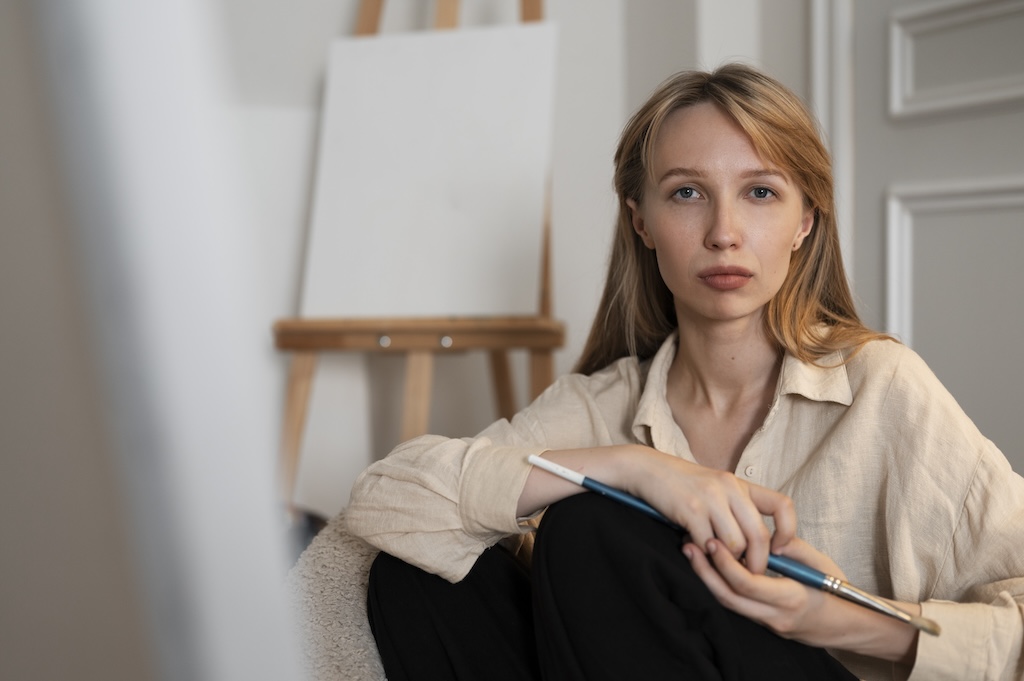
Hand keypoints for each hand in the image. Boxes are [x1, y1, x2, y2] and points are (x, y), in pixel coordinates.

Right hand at [629, 449, 795, 574]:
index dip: (787, 532)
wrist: (647, 469)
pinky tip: (694, 549)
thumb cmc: (681, 485)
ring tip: (715, 559)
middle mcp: (729, 488)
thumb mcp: (716, 489)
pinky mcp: (690, 510)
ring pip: (736, 545)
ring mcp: (710, 498)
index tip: (778, 550)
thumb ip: (735, 510)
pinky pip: (708, 545)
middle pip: (759, 536)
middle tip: (747, 574)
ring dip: (727, 560)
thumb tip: (755, 549)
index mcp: (740, 484)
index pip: (782, 506)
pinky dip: (704, 555)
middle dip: (756, 563)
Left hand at [683, 535, 920, 664]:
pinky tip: (710, 566)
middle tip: (689, 546)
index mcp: (791, 599)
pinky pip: (736, 605)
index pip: (748, 584)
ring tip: (693, 553)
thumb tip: (762, 532)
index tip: (712, 542)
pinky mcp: (763, 622)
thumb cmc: (838, 591)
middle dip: (705, 572)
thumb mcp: (818, 563)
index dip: (726, 563)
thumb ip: (790, 546)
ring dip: (708, 578)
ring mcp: (768, 623)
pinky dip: (720, 585)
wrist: (848, 626)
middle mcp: (776, 616)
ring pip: (728, 604)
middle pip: (729, 598)